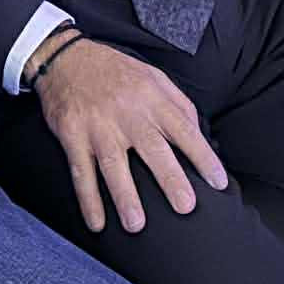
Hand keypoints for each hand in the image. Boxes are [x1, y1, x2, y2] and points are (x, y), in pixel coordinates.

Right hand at [31, 34, 228, 234]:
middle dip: (169, 178)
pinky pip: (81, 171)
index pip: (183, 129)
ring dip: (124, 196)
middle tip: (186, 206)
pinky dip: (88, 198)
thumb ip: (178, 103)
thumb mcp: (152, 76)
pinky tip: (97, 223)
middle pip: (152, 149)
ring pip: (113, 164)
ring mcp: (98, 125)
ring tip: (136, 224)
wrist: (65, 59)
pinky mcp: (72, 135)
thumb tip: (199, 134)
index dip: (203, 156)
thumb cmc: (115, 72)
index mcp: (151, 98)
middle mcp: (127, 112)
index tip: (218, 182)